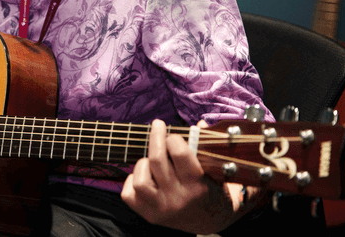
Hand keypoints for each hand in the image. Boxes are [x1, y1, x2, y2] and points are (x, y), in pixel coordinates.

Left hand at [121, 119, 234, 233]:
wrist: (211, 220)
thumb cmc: (211, 188)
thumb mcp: (216, 170)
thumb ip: (205, 146)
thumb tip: (198, 124)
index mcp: (197, 186)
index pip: (180, 154)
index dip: (174, 138)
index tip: (173, 136)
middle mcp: (178, 199)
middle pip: (156, 161)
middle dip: (155, 137)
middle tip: (158, 125)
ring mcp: (161, 209)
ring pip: (140, 180)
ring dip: (143, 164)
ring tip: (152, 162)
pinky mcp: (149, 215)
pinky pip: (129, 194)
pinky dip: (132, 180)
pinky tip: (145, 176)